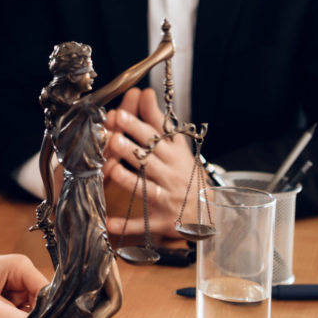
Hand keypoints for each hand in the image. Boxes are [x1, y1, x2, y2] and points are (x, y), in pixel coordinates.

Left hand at [101, 88, 195, 238]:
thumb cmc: (185, 173)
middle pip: (148, 159)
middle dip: (130, 147)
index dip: (138, 125)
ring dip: (127, 178)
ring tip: (110, 165)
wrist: (209, 213)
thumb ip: (159, 121)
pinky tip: (108, 223)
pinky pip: (141, 224)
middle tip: (112, 135)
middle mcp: (171, 175)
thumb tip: (145, 92)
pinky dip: (125, 225)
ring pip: (144, 187)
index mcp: (175, 155)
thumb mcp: (177, 146)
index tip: (120, 113)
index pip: (156, 138)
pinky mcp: (160, 221)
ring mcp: (166, 198)